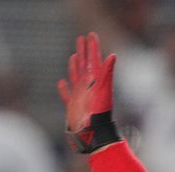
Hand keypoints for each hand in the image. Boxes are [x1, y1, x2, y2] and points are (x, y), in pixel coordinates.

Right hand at [57, 32, 120, 152]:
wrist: (93, 134)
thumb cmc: (100, 113)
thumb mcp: (104, 90)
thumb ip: (107, 73)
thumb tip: (112, 55)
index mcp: (95, 81)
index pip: (94, 59)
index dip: (92, 47)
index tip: (91, 35)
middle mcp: (88, 87)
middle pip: (85, 64)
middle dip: (83, 51)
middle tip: (81, 38)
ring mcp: (80, 96)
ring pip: (76, 77)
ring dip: (75, 65)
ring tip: (74, 56)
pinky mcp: (73, 107)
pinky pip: (67, 95)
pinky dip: (64, 89)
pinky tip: (61, 82)